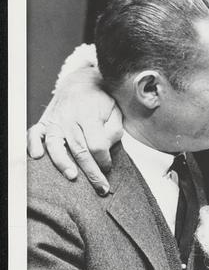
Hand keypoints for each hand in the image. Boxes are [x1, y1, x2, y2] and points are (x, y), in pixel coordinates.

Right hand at [26, 67, 122, 194]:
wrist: (82, 81)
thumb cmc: (100, 100)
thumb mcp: (115, 110)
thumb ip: (114, 130)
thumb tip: (106, 149)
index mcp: (89, 115)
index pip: (97, 144)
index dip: (104, 159)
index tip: (108, 167)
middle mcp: (70, 118)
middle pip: (79, 149)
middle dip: (91, 171)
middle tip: (101, 188)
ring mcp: (55, 120)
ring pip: (56, 143)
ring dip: (62, 162)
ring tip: (72, 176)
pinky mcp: (45, 121)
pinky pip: (34, 133)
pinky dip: (32, 144)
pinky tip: (37, 157)